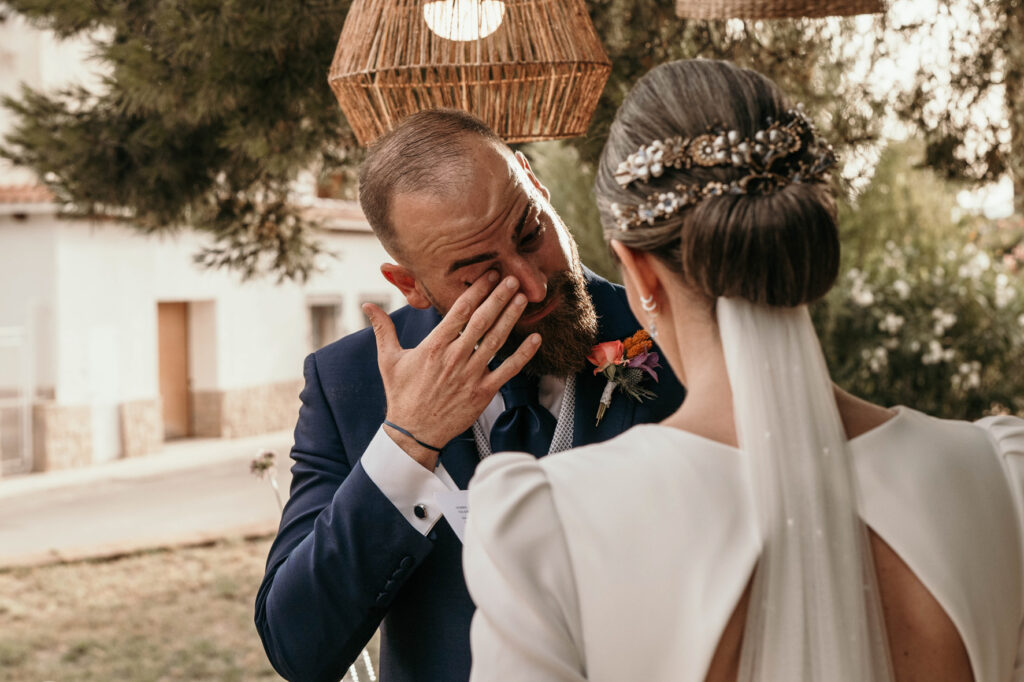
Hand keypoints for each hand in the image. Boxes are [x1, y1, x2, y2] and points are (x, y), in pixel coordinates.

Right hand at [363, 272, 541, 469]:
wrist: (413, 433)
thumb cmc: (402, 395)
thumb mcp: (388, 360)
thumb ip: (382, 330)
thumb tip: (367, 305)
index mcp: (433, 347)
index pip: (458, 312)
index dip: (476, 291)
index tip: (488, 275)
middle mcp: (454, 358)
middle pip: (481, 321)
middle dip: (498, 297)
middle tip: (512, 278)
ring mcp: (470, 375)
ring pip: (495, 341)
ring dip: (510, 318)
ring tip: (523, 298)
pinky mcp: (483, 392)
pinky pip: (507, 370)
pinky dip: (523, 354)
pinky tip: (535, 338)